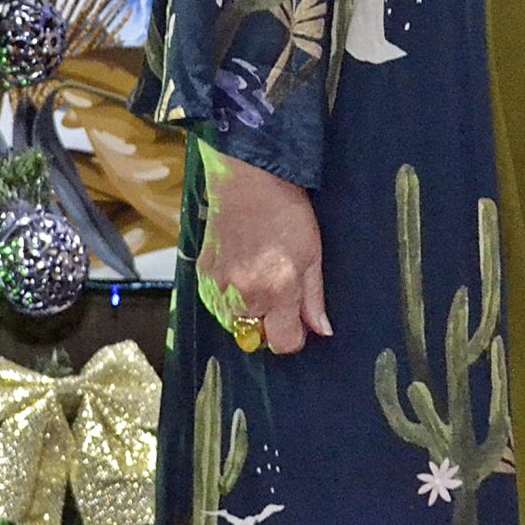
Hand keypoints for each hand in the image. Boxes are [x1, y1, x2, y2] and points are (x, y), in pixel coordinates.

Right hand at [197, 142, 331, 356]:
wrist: (247, 180)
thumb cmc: (284, 211)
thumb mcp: (312, 254)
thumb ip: (314, 298)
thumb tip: (321, 329)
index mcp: (277, 293)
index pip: (284, 344)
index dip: (294, 335)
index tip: (297, 321)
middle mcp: (245, 297)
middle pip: (257, 334)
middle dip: (269, 319)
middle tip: (277, 284)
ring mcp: (220, 287)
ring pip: (235, 320)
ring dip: (247, 308)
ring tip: (256, 272)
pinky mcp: (203, 276)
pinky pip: (217, 301)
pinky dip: (228, 293)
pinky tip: (240, 265)